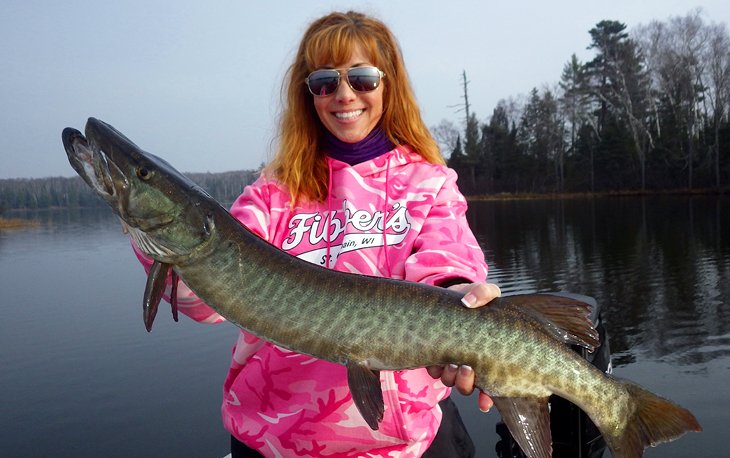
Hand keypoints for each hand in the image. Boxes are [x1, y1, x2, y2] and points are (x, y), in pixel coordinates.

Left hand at [427, 282, 500, 412]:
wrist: (448, 294)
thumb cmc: (471, 297)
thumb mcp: (483, 291)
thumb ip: (483, 292)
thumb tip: (468, 302)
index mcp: (485, 356)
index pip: (490, 385)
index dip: (489, 397)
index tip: (486, 395)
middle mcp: (469, 363)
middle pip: (467, 386)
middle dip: (467, 383)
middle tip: (467, 368)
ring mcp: (450, 359)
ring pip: (450, 381)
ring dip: (452, 378)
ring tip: (451, 363)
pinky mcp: (433, 353)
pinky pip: (433, 370)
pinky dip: (436, 370)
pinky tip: (438, 361)